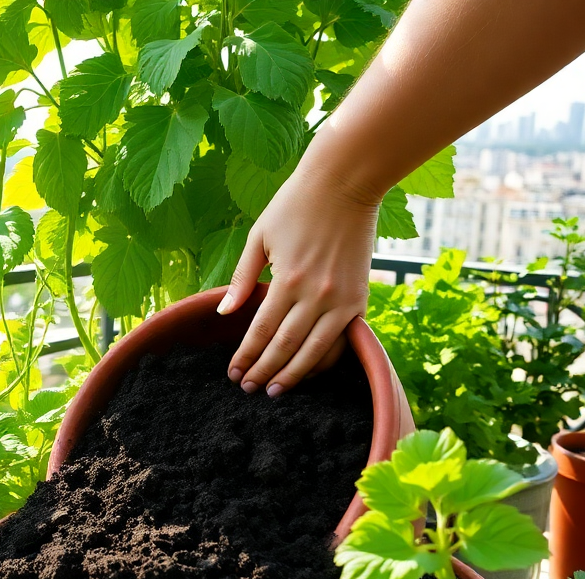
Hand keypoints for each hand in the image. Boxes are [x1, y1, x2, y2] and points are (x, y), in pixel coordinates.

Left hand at [217, 165, 378, 396]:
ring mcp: (341, 300)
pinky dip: (324, 360)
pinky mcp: (359, 299)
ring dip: (292, 375)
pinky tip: (309, 372)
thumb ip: (243, 278)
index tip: (233, 374)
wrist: (347, 182)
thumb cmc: (296, 204)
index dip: (246, 357)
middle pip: (284, 347)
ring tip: (274, 391)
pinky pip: (340, 340)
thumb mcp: (260, 236)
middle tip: (248, 389)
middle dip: (264, 372)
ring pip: (314, 351)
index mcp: (287, 280)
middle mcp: (315, 295)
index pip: (260, 332)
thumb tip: (224, 313)